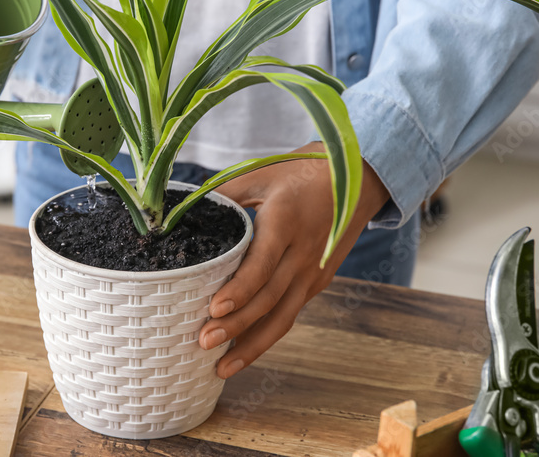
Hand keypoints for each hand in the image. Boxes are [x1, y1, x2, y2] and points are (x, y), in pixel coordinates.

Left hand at [199, 142, 390, 377]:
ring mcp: (315, 271)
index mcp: (288, 221)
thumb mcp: (261, 173)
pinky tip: (243, 351)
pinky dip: (267, 335)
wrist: (357, 178)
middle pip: (270, 298)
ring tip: (221, 366)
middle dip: (237, 326)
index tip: (214, 309)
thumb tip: (180, 213)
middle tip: (204, 343)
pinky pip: (290, 313)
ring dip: (253, 344)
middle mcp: (305, 252)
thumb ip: (225, 195)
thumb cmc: (301, 172)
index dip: (240, 290)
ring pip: (284, 316)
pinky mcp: (318, 281)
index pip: (263, 263)